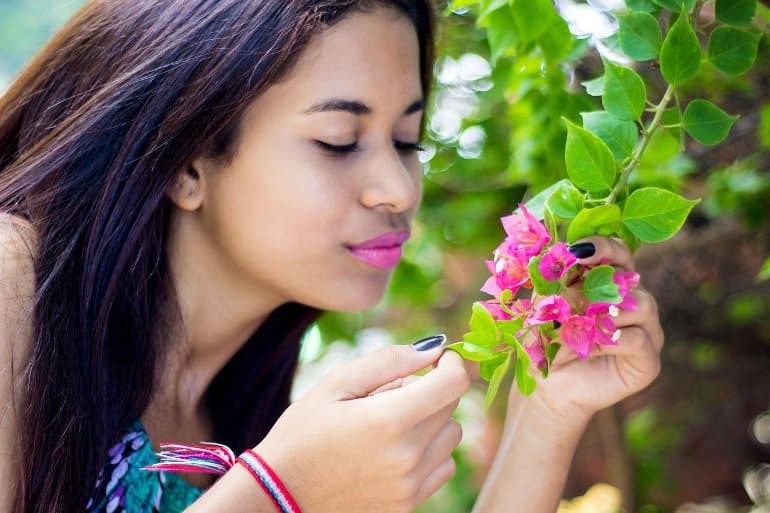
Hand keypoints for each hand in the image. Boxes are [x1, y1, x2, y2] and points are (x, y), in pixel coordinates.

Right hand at [256, 345, 469, 512]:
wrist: (280, 493)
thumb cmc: (303, 432)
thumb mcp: (337, 383)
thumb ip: (389, 360)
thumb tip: (434, 348)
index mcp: (388, 420)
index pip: (452, 384)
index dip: (452, 364)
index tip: (440, 358)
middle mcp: (406, 456)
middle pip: (451, 407)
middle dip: (432, 389)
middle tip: (392, 392)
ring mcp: (409, 485)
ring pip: (451, 437)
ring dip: (432, 421)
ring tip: (391, 423)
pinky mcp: (408, 505)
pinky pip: (444, 467)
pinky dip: (430, 452)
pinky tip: (396, 448)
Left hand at [512, 235, 664, 426]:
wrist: (549, 386)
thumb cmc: (547, 342)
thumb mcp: (544, 309)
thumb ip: (553, 284)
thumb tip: (560, 257)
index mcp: (610, 284)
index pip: (619, 253)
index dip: (603, 247)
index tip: (577, 251)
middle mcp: (634, 303)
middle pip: (632, 277)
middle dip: (599, 284)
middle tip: (573, 297)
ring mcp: (646, 332)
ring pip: (641, 305)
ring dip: (605, 313)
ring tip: (580, 327)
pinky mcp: (649, 361)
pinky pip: (639, 339)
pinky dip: (613, 341)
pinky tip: (592, 346)